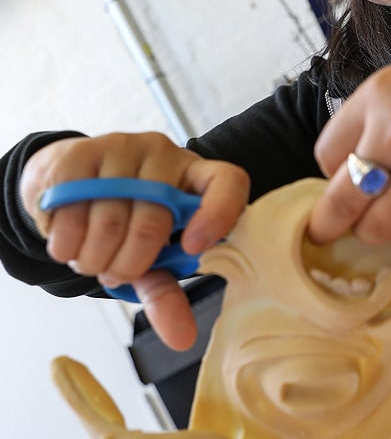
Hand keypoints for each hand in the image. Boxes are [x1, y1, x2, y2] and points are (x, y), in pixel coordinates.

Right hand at [20, 132, 249, 350]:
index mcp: (197, 176)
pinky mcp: (82, 151)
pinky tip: (69, 241)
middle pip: (156, 216)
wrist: (68, 187)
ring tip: (92, 257)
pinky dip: (66, 241)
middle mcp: (166, 155)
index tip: (194, 248)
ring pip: (110, 217)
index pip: (228, 182)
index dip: (218, 214)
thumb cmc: (122, 224)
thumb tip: (182, 339)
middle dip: (129, 262)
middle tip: (114, 272)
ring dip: (93, 257)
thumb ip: (167, 294)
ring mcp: (124, 147)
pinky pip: (73, 206)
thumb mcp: (150, 258)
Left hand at [308, 62, 390, 246]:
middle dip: (334, 222)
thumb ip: (365, 124)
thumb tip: (337, 179)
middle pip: (342, 203)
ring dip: (383, 226)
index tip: (340, 184)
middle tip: (332, 232)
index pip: (326, 156)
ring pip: (380, 228)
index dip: (332, 174)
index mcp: (379, 98)